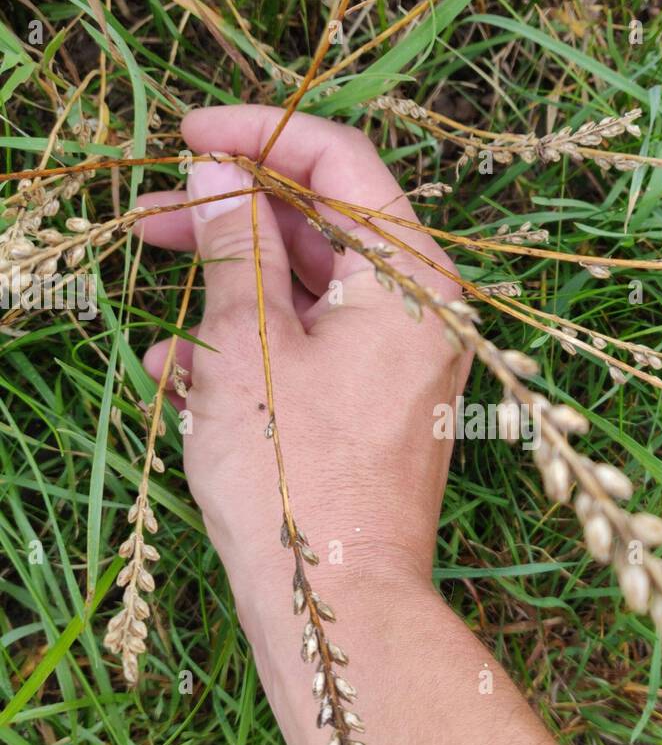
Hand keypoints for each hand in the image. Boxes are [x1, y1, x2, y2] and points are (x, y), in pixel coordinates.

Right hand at [137, 105, 469, 596]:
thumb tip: (217, 171)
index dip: (262, 137)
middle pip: (324, 228)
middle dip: (234, 218)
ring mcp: (401, 363)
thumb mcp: (250, 345)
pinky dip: (253, 350)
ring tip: (159, 300)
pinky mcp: (375, 409)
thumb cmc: (293, 474)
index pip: (343, 164)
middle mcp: (422, 311)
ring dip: (232, 290)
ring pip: (310, 293)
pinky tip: (178, 372)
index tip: (187, 137)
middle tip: (155, 218)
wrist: (336, 608)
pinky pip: (313, 352)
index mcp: (414, 278)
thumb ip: (237, 245)